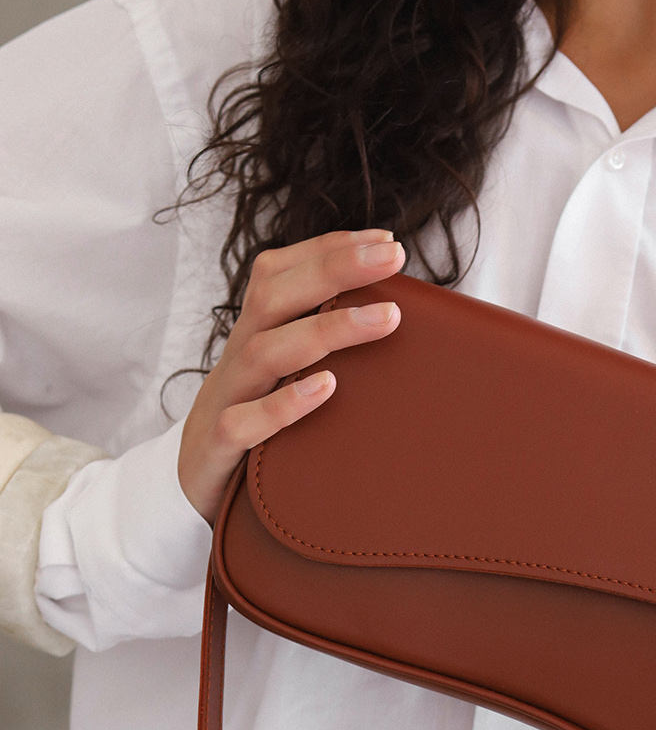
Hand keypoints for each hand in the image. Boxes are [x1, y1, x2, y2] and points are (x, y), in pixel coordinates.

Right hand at [177, 229, 404, 522]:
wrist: (188, 488)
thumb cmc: (253, 428)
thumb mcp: (280, 380)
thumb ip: (317, 351)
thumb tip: (391, 323)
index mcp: (253, 336)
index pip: (279, 273)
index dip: (327, 249)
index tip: (385, 241)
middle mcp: (239, 358)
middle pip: (273, 296)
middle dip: (334, 268)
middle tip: (393, 256)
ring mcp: (227, 400)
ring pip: (267, 351)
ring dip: (329, 329)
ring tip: (386, 318)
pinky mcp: (220, 447)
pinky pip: (245, 422)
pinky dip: (285, 404)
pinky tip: (326, 387)